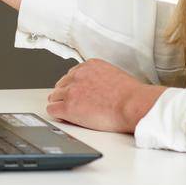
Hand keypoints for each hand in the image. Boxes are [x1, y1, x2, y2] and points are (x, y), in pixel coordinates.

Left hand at [45, 59, 164, 133]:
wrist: (133, 104)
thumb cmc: (132, 96)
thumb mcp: (115, 76)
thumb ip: (100, 78)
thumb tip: (97, 87)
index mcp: (90, 65)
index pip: (72, 74)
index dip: (74, 87)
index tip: (78, 94)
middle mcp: (78, 75)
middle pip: (61, 85)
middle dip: (66, 95)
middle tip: (75, 105)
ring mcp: (71, 90)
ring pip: (54, 97)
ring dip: (61, 105)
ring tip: (73, 113)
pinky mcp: (68, 106)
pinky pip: (52, 110)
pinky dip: (58, 115)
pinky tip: (66, 118)